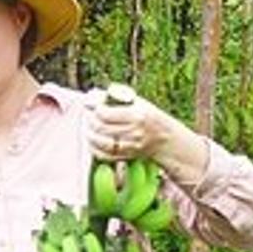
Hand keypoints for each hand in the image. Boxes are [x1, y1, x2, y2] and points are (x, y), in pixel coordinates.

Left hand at [84, 85, 209, 184]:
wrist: (165, 138)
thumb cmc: (149, 116)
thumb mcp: (138, 101)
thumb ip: (117, 96)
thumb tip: (93, 95)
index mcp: (136, 116)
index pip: (105, 114)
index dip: (95, 109)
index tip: (94, 106)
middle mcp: (133, 132)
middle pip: (100, 128)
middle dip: (90, 121)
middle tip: (88, 116)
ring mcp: (130, 146)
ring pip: (100, 142)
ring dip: (90, 134)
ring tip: (88, 128)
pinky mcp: (126, 156)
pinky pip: (104, 155)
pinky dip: (94, 148)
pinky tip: (93, 141)